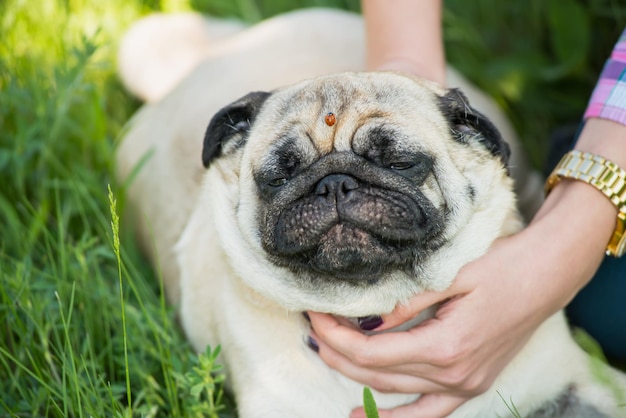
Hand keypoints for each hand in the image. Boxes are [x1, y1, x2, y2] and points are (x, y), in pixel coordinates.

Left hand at [309, 235, 543, 416]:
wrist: (547, 274)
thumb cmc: (502, 266)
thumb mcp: (449, 275)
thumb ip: (404, 303)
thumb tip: (365, 321)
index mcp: (446, 346)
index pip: (371, 353)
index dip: (336, 337)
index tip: (315, 315)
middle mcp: (455, 375)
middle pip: (377, 375)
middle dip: (337, 353)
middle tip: (313, 329)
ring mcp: (466, 385)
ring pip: (396, 394)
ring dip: (357, 379)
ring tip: (327, 357)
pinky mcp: (472, 383)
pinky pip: (429, 412)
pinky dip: (397, 417)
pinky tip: (368, 414)